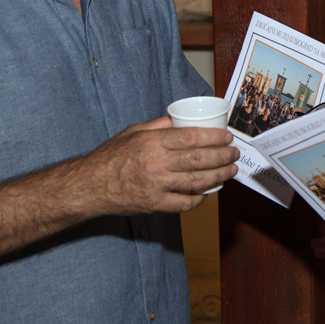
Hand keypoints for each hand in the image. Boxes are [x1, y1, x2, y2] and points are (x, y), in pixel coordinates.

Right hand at [80, 117, 239, 215]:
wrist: (90, 185)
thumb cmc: (111, 157)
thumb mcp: (133, 132)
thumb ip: (159, 125)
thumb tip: (182, 119)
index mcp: (152, 142)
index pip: (192, 137)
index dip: (214, 138)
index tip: (226, 138)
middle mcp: (156, 164)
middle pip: (199, 160)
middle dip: (223, 157)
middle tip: (233, 154)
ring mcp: (156, 186)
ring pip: (196, 182)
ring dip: (218, 176)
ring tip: (230, 171)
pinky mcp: (154, 204)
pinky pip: (184, 203)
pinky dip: (198, 198)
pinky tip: (207, 192)